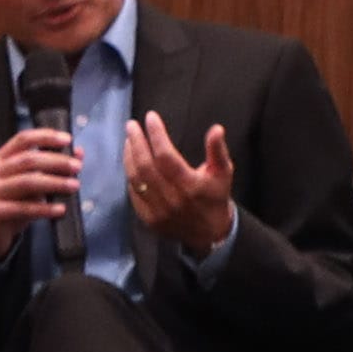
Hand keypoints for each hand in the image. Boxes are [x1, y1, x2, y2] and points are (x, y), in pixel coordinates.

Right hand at [0, 126, 83, 264]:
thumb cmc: (10, 205)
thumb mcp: (28, 184)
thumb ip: (49, 168)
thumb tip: (77, 153)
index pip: (22, 140)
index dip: (45, 137)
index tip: (67, 140)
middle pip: (27, 160)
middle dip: (56, 162)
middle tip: (76, 167)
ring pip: (26, 182)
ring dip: (54, 183)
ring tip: (73, 186)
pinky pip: (22, 208)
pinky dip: (44, 209)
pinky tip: (60, 209)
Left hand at [124, 116, 239, 260]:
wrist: (210, 233)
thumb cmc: (215, 197)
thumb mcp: (223, 172)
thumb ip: (218, 150)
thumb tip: (216, 129)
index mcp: (191, 186)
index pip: (166, 156)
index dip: (156, 135)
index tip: (151, 117)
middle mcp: (172, 199)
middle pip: (146, 166)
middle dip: (136, 142)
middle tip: (131, 125)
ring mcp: (158, 211)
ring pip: (136, 179)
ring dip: (129, 157)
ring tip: (129, 140)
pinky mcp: (148, 219)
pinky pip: (134, 193)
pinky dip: (131, 175)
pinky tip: (130, 161)